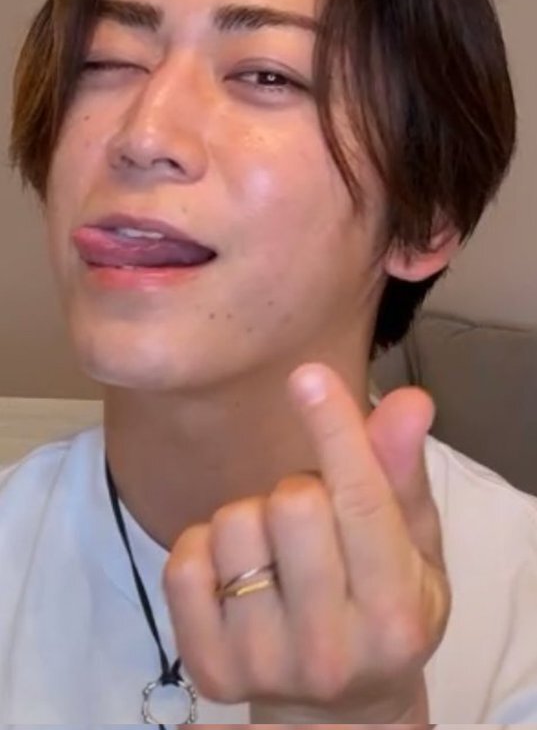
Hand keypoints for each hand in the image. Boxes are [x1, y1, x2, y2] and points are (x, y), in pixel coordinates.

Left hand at [163, 364, 449, 723]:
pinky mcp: (209, 669)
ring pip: (235, 524)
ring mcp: (264, 664)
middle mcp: (331, 649)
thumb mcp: (414, 547)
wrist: (339, 710)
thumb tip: (407, 400)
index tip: (309, 375)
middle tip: (313, 518)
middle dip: (300, 487)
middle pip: (293, 504)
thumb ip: (402, 473)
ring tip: (277, 549)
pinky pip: (185, 560)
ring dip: (253, 516)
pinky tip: (236, 569)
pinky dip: (205, 545)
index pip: (362, 504)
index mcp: (394, 614)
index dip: (336, 431)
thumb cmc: (383, 607)